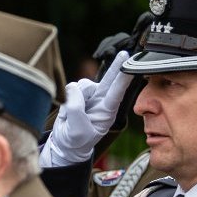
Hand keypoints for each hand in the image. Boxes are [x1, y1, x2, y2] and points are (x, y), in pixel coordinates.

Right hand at [40, 51, 130, 166]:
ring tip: (72, 114)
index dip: (124, 79)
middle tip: (124, 53)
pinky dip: (67, 97)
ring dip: (75, 96)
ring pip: (83, 84)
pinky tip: (68, 110)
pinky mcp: (77, 94)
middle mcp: (100, 101)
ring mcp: (89, 96)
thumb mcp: (78, 129)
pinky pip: (71, 87)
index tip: (131, 67)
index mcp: (107, 112)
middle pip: (109, 80)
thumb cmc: (76, 140)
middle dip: (116, 67)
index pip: (117, 93)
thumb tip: (73, 88)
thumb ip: (76, 108)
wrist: (64, 144)